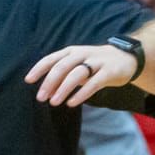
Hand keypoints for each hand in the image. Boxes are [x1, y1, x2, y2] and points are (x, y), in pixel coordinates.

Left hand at [28, 42, 143, 106]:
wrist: (126, 58)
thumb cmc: (96, 64)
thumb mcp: (78, 66)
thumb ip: (63, 76)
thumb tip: (46, 92)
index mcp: (72, 52)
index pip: (52, 59)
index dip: (39, 69)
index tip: (28, 80)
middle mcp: (82, 54)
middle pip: (62, 66)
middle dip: (49, 82)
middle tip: (40, 98)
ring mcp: (97, 62)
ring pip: (77, 73)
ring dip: (63, 88)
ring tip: (54, 102)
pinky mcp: (109, 71)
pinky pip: (94, 83)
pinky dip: (81, 93)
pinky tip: (71, 103)